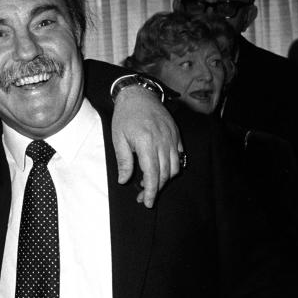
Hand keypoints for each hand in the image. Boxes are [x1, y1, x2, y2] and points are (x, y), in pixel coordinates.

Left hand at [110, 86, 183, 207]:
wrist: (138, 94)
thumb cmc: (125, 116)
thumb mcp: (118, 138)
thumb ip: (124, 161)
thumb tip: (124, 180)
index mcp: (146, 144)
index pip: (152, 175)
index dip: (151, 191)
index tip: (147, 202)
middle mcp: (163, 142)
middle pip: (165, 174)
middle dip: (156, 189)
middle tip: (144, 197)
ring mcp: (172, 138)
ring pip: (174, 167)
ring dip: (165, 179)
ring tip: (151, 183)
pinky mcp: (176, 135)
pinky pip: (179, 156)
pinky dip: (173, 167)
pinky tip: (161, 169)